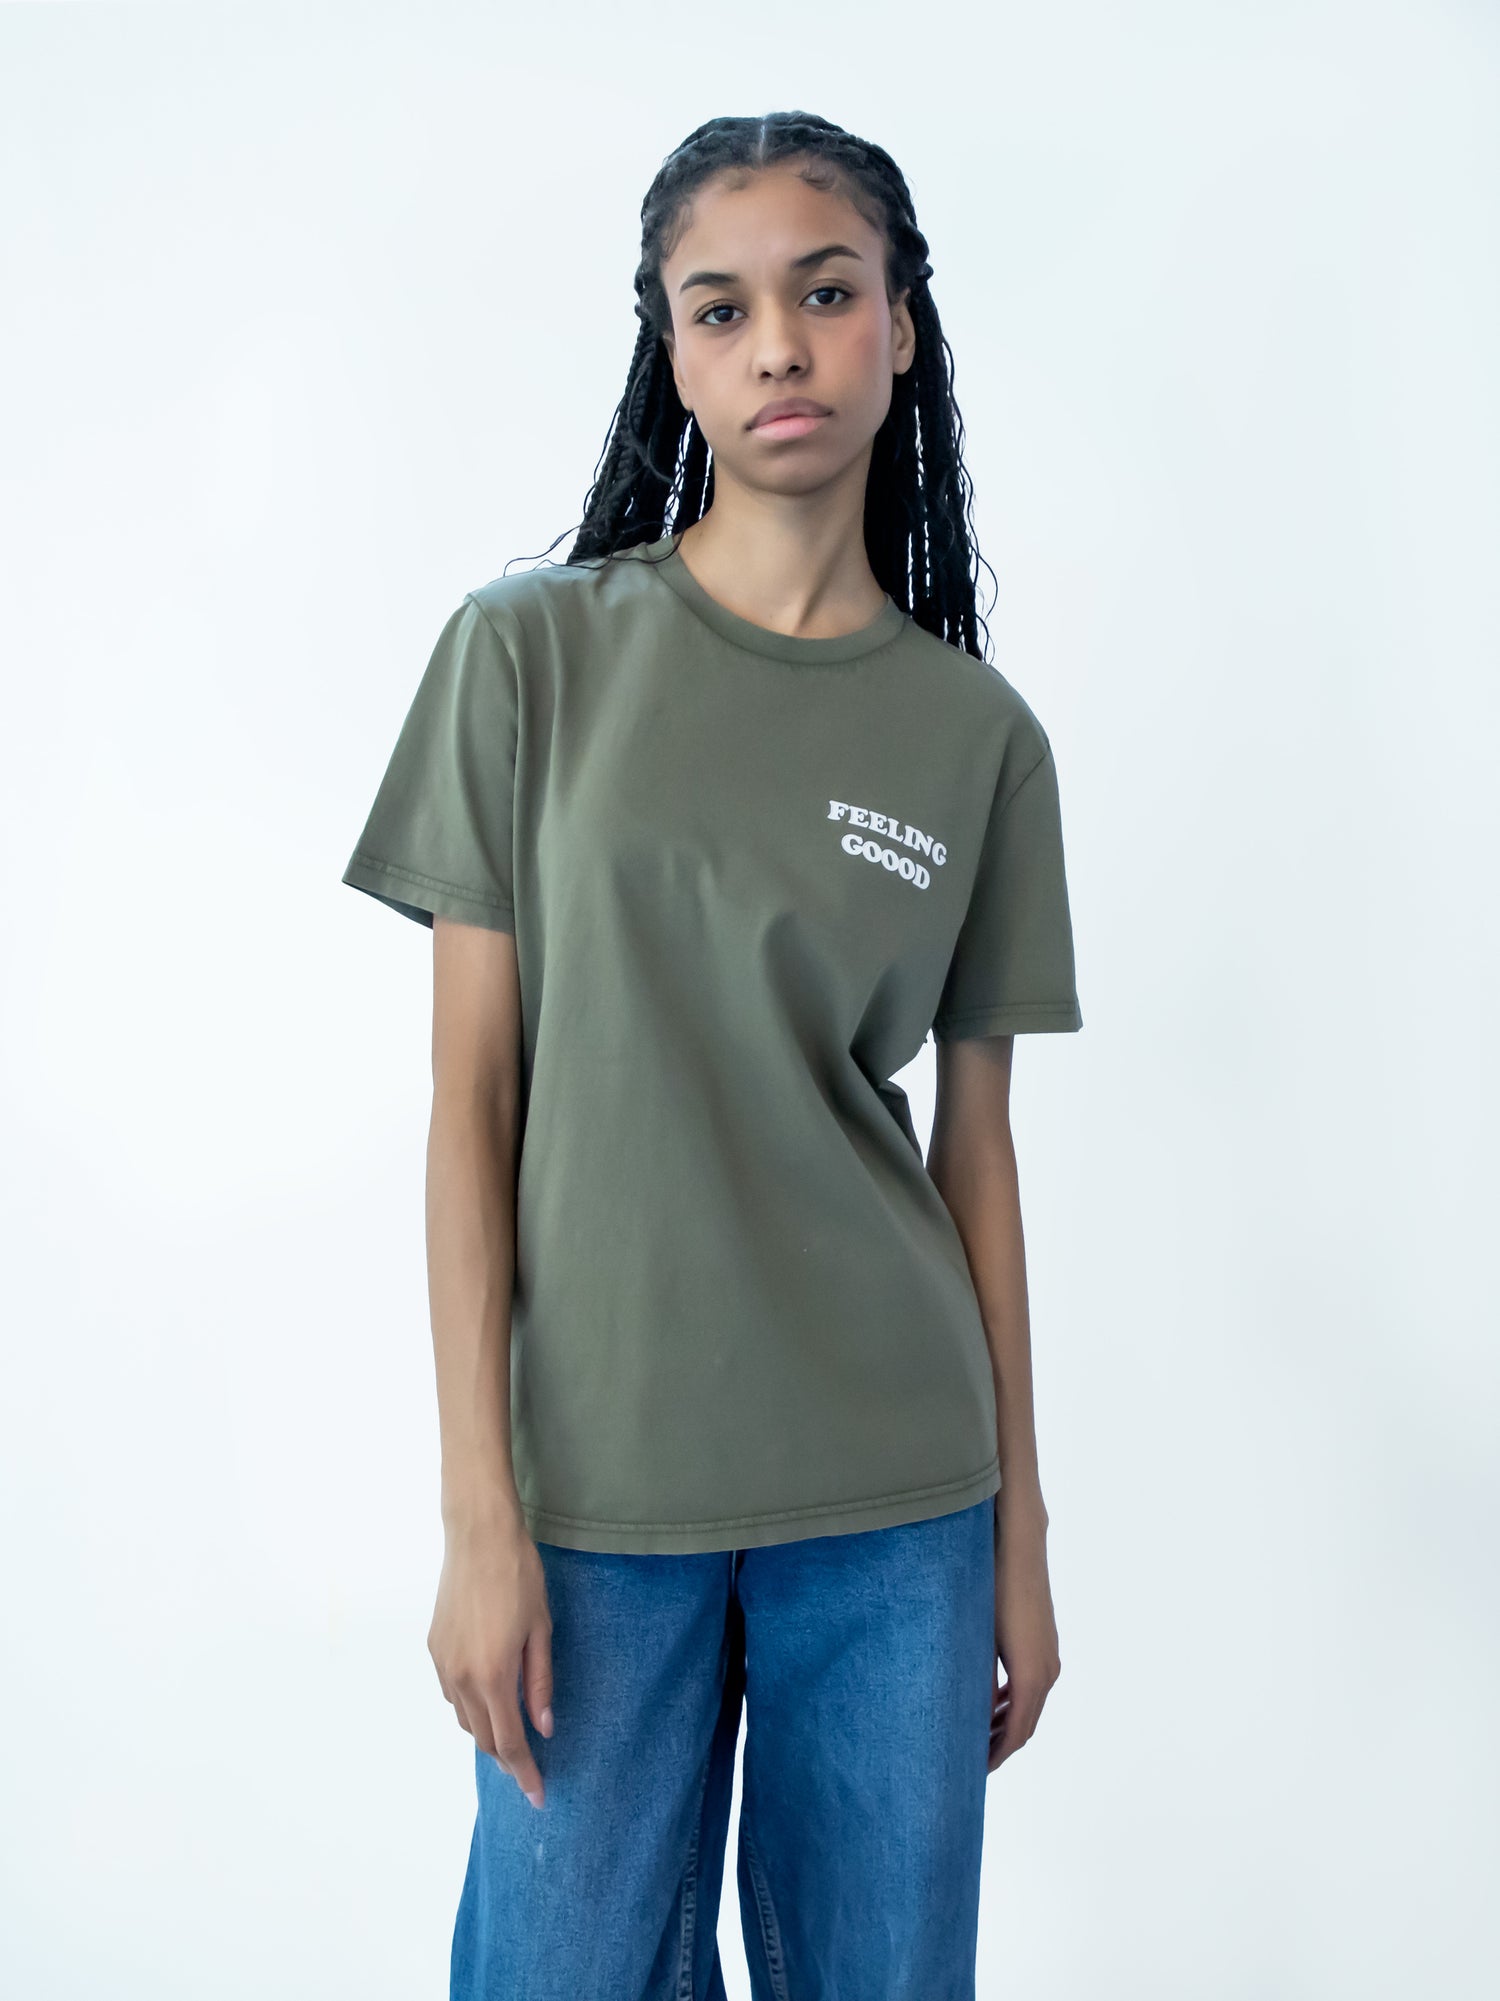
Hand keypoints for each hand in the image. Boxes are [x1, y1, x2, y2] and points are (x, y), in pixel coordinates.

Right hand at [428, 1509, 555, 1808]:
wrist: (478, 1535)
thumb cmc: (518, 1576)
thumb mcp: (541, 1629)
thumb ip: (540, 1682)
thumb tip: (543, 1727)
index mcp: (493, 1675)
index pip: (509, 1743)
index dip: (524, 1773)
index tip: (538, 1796)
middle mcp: (461, 1677)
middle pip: (483, 1737)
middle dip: (507, 1759)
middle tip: (530, 1769)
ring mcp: (442, 1663)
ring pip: (464, 1718)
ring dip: (487, 1732)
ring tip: (512, 1734)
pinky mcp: (433, 1648)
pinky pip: (451, 1693)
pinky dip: (471, 1706)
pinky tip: (488, 1697)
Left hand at [988, 1508, 1060, 1771]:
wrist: (1018, 1545)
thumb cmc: (992, 1586)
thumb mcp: (978, 1636)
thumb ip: (976, 1679)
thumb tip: (967, 1717)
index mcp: (1031, 1676)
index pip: (1017, 1733)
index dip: (996, 1756)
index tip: (974, 1771)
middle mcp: (1048, 1670)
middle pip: (1026, 1724)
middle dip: (1000, 1745)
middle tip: (972, 1761)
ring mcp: (1050, 1656)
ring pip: (1030, 1704)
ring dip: (1007, 1723)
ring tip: (978, 1738)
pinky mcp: (1045, 1642)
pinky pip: (1032, 1685)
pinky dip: (1014, 1702)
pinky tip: (992, 1702)